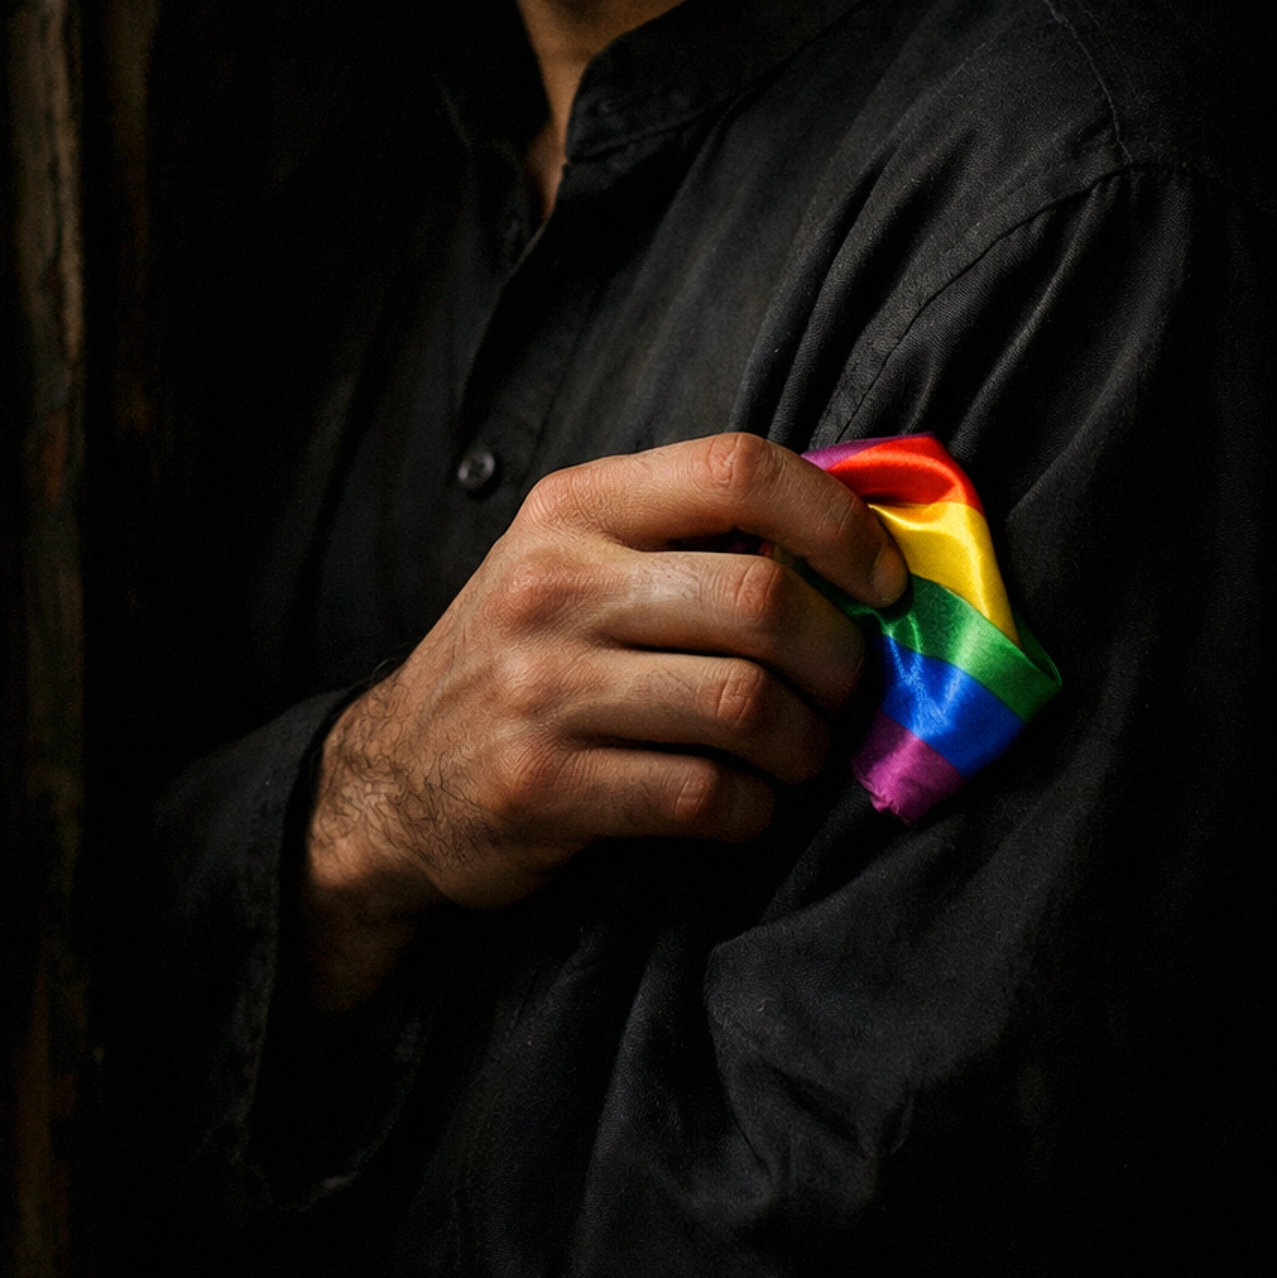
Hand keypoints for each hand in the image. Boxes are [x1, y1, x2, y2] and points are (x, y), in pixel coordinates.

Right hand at [302, 433, 906, 1007]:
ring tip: (794, 752)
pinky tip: (742, 803)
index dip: (835, 520)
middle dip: (837, 657)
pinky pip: (706, 797)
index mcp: (574, 506)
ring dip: (803, 744)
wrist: (398, 774)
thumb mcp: (577, 557)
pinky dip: (753, 809)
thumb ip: (687, 534)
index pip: (735, 468)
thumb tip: (858, 536)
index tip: (877, 580)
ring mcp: (542, 686)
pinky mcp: (544, 785)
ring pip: (748, 705)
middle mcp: (553, 583)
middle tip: (843, 690)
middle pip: (762, 597)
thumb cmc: (526, 654)